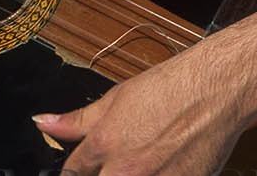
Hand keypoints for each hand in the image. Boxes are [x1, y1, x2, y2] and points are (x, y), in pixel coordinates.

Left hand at [33, 56, 248, 174]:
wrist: (213, 90)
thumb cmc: (168, 89)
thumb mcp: (114, 99)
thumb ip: (77, 120)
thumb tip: (42, 122)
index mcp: (104, 145)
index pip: (72, 174)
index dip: (75, 173)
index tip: (80, 171)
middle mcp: (125, 170)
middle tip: (114, 164)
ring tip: (139, 165)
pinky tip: (159, 169)